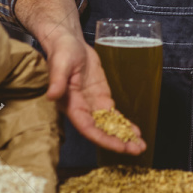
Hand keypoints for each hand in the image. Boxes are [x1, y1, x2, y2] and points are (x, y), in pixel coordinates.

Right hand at [45, 32, 145, 153]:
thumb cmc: (62, 52)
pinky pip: (113, 115)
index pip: (87, 128)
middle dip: (118, 142)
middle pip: (101, 131)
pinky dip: (124, 124)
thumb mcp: (60, 64)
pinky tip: (135, 132)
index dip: (103, 138)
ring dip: (124, 136)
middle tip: (136, 150)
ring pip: (109, 126)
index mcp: (71, 105)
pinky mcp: (101, 98)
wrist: (70, 43)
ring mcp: (93, 105)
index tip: (119, 146)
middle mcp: (82, 110)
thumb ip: (57, 80)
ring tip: (140, 146)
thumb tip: (51, 95)